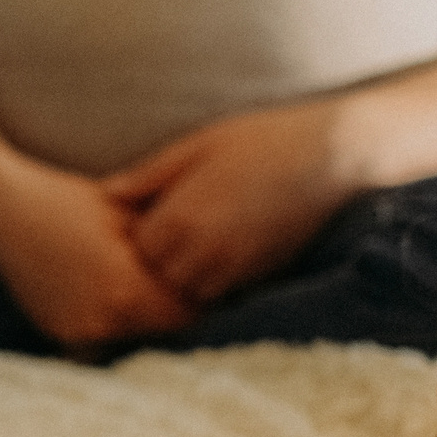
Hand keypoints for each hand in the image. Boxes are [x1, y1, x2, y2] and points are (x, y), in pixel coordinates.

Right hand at [0, 82, 188, 349]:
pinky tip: (107, 290)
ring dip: (144, 316)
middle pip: (163, 329)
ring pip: (135, 336)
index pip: (188, 311)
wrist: (1, 211)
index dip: (197, 291)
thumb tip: (209, 260)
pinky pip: (104, 337)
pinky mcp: (60, 335)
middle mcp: (103, 322)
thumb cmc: (67, 201)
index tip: (198, 271)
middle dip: (171, 305)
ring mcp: (78, 333)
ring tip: (138, 280)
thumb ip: (169, 247)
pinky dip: (112, 320)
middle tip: (174, 276)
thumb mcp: (127, 214)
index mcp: (126, 292)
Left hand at [100, 99, 359, 305]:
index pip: (134, 250)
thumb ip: (148, 176)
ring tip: (190, 247)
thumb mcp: (195, 146)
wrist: (330, 156)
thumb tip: (106, 194)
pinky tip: (218, 255)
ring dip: (182, 278)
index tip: (138, 218)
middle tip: (159, 239)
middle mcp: (201, 255)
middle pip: (156, 280)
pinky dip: (211, 283)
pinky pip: (220, 296)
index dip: (132, 236)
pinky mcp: (259, 278)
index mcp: (177, 220)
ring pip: (187, 295)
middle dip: (154, 264)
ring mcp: (232, 272)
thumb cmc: (260, 140)